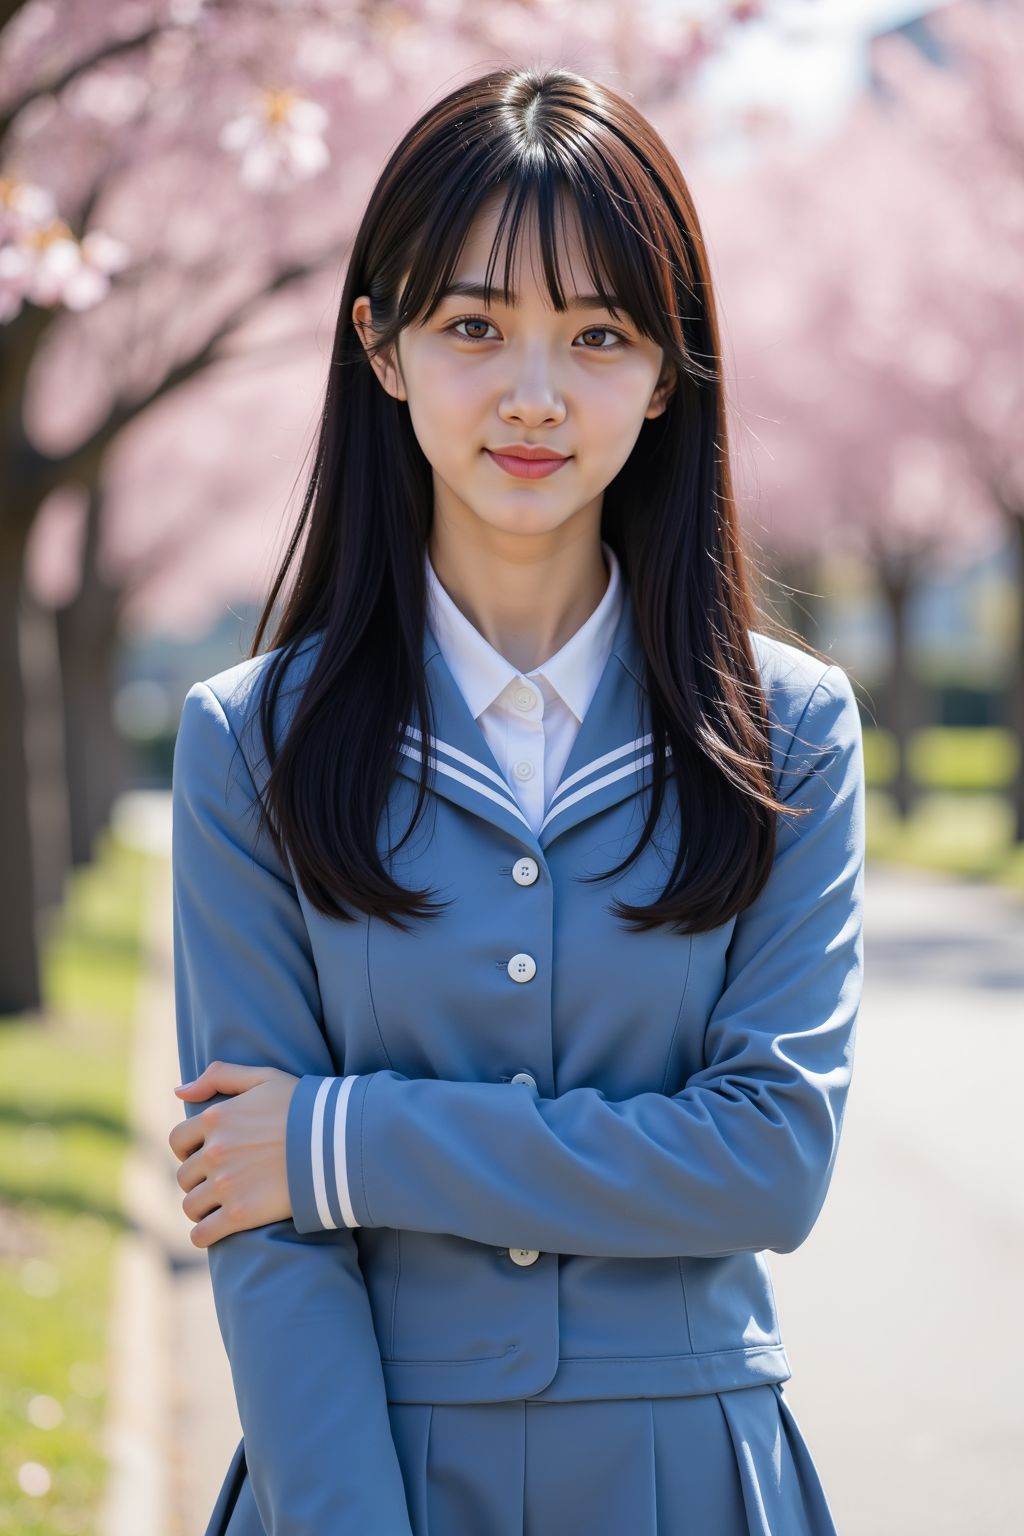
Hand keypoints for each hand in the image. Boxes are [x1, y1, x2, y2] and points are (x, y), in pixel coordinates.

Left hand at [167, 1062, 298, 1247]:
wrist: (338, 1142)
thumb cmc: (305, 1106)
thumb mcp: (265, 1078)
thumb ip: (220, 1075)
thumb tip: (179, 1090)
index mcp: (216, 1118)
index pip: (178, 1140)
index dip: (188, 1150)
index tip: (205, 1156)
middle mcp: (214, 1152)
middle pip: (184, 1176)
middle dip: (199, 1180)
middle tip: (221, 1182)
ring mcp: (225, 1184)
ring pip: (191, 1205)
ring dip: (201, 1208)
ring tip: (220, 1207)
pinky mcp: (239, 1214)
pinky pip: (202, 1234)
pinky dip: (203, 1235)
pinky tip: (216, 1231)